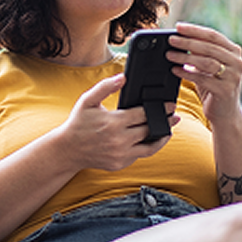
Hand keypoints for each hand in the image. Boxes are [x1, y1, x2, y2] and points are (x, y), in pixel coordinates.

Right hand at [58, 74, 178, 171]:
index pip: (145, 114)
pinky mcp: (119, 163)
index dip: (160, 109)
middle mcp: (119, 140)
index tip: (170, 105)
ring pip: (150, 147)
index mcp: (114, 122)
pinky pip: (139, 156)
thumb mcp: (87, 101)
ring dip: (161, 138)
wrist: (67, 150)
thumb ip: (105, 87)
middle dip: (164, 122)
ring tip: (168, 131)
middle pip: (150, 129)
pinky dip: (146, 148)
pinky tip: (148, 140)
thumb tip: (123, 77)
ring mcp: (120, 154)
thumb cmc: (77, 124)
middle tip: (174, 116)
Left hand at [166, 22, 241, 124]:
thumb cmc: (213, 86)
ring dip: (185, 57)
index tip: (178, 26)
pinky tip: (174, 70)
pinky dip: (186, 73)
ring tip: (169, 54)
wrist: (225, 113)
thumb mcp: (208, 67)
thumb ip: (199, 53)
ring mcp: (233, 76)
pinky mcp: (225, 90)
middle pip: (209, 47)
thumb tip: (178, 38)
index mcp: (234, 52)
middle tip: (171, 39)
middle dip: (188, 42)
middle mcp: (237, 62)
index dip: (195, 30)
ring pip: (206, 62)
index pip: (214, 36)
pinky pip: (202, 79)